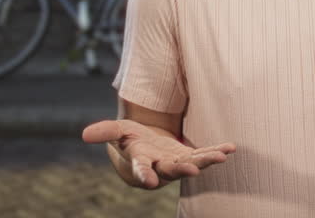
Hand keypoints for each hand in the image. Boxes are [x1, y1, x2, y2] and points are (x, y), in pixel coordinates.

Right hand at [82, 119, 235, 188]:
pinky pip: (204, 155)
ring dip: (207, 161)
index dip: (145, 175)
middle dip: (183, 170)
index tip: (150, 181)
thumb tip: (84, 134)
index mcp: (141, 161)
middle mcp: (161, 166)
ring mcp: (177, 163)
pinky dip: (216, 152)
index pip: (142, 170)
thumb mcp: (117, 132)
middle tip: (193, 171)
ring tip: (221, 156)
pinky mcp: (189, 158)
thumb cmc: (130, 140)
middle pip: (172, 170)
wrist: (146, 149)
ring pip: (193, 164)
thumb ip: (104, 132)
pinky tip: (230, 149)